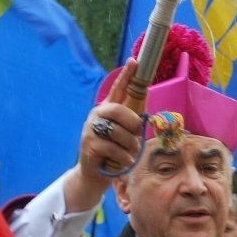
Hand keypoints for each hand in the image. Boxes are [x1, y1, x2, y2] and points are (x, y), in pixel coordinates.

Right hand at [63, 59, 144, 212]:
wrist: (94, 174)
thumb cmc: (113, 151)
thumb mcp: (125, 134)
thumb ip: (132, 120)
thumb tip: (147, 101)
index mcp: (106, 109)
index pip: (117, 89)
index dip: (126, 75)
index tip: (135, 62)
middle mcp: (96, 116)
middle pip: (119, 111)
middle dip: (133, 124)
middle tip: (137, 134)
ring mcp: (90, 130)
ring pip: (119, 133)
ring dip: (130, 146)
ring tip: (131, 152)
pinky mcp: (89, 146)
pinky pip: (114, 149)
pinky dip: (124, 157)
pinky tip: (124, 161)